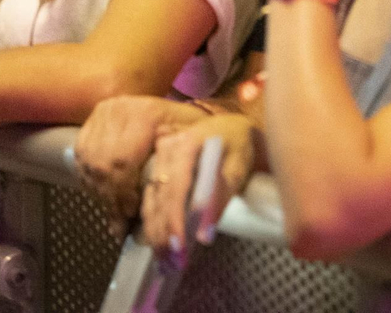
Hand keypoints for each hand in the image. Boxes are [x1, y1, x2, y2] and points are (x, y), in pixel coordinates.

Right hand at [75, 96, 207, 226]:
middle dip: (111, 196)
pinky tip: (105, 193)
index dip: (124, 191)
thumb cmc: (190, 129)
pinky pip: (81, 156)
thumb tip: (158, 212)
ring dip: (99, 191)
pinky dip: (91, 179)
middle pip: (102, 163)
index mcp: (145, 113)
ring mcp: (102, 114)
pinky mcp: (92, 120)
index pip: (122, 160)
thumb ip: (175, 171)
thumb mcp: (194, 144)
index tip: (133, 212)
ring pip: (89, 162)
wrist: (178, 110)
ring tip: (116, 210)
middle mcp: (118, 110)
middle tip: (123, 218)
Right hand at [141, 113, 257, 258]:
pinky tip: (159, 244)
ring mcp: (158, 159)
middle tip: (171, 262)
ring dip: (155, 233)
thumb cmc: (239, 145)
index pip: (175, 186)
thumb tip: (205, 234)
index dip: (175, 218)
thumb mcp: (237, 169)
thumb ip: (221, 199)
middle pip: (159, 197)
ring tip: (164, 261)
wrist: (233, 128)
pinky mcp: (157, 170)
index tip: (179, 245)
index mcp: (186, 144)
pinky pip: (151, 199)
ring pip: (151, 201)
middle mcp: (166, 150)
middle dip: (163, 233)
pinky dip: (154, 223)